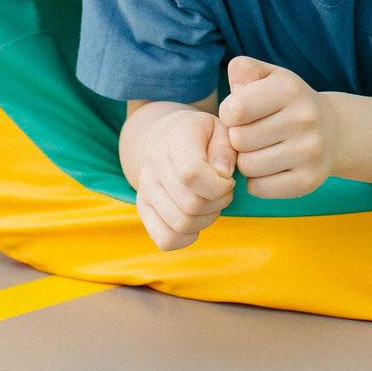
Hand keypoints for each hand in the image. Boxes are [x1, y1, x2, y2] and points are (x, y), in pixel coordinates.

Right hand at [132, 105, 235, 251]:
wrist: (170, 138)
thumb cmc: (204, 137)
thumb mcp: (222, 131)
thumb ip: (225, 150)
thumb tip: (221, 175)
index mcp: (176, 137)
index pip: (191, 174)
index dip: (219, 186)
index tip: (228, 180)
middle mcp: (154, 162)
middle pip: (191, 204)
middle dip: (219, 203)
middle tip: (223, 192)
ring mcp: (145, 187)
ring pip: (181, 224)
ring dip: (206, 219)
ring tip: (211, 202)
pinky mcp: (143, 208)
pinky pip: (166, 239)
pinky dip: (187, 237)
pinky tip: (196, 218)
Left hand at [221, 55, 336, 198]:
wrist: (333, 131)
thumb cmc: (287, 102)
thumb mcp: (269, 76)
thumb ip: (244, 70)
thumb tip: (234, 87)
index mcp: (290, 89)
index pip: (234, 110)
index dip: (229, 114)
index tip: (240, 114)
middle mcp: (304, 119)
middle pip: (238, 140)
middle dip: (238, 138)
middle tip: (252, 134)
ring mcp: (310, 152)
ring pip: (247, 166)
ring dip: (247, 160)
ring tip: (261, 150)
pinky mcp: (308, 181)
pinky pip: (259, 188)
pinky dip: (257, 181)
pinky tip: (270, 167)